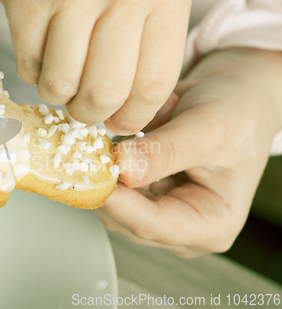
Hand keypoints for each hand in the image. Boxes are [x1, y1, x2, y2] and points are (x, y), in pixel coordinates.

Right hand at [0, 0, 190, 132]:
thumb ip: (149, 45)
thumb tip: (133, 111)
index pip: (152, 87)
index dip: (132, 118)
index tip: (118, 124)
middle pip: (103, 95)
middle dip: (89, 114)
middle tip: (83, 107)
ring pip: (59, 86)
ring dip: (58, 93)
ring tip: (63, 74)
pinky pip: (28, 65)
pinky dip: (34, 70)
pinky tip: (43, 49)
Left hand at [95, 48, 281, 257]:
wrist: (231, 97)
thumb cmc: (236, 115)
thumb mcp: (207, 129)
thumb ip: (165, 151)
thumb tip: (123, 169)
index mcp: (211, 225)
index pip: (152, 225)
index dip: (117, 203)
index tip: (92, 177)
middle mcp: (182, 227)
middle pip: (125, 218)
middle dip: (104, 184)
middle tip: (88, 149)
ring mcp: (158, 211)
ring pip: (111, 202)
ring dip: (104, 168)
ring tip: (122, 133)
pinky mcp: (141, 194)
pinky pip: (110, 183)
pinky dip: (107, 160)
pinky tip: (125, 136)